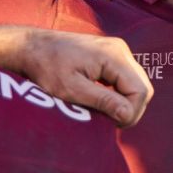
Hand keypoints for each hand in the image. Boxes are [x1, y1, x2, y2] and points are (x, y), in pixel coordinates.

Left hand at [23, 30, 153, 126]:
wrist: (30, 47)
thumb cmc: (46, 67)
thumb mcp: (71, 89)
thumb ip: (103, 100)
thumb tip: (127, 115)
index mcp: (114, 56)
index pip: (140, 90)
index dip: (131, 112)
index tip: (111, 125)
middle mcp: (120, 50)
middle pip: (142, 87)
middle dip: (130, 109)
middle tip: (109, 123)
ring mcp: (117, 51)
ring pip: (136, 83)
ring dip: (125, 102)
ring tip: (105, 114)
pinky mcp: (110, 55)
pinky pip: (126, 79)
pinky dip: (119, 94)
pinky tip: (103, 102)